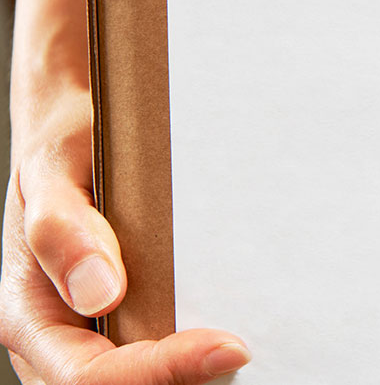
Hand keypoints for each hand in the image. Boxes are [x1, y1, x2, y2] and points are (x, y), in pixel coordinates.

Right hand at [0, 87, 246, 384]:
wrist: (78, 124)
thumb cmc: (65, 143)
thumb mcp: (55, 167)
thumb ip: (63, 228)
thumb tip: (99, 291)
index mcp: (29, 312)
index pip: (89, 376)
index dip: (159, 371)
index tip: (228, 347)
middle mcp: (58, 335)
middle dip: (183, 378)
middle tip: (246, 348)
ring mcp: (92, 332)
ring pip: (139, 381)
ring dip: (191, 372)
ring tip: (244, 342)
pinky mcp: (127, 320)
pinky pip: (156, 350)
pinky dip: (195, 350)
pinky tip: (233, 327)